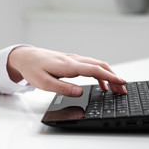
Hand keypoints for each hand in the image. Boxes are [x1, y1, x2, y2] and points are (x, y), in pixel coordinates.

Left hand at [7, 47, 126, 96]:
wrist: (25, 57)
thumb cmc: (32, 69)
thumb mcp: (43, 83)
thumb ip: (62, 88)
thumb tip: (79, 92)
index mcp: (68, 65)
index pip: (95, 70)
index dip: (110, 77)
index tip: (122, 83)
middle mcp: (73, 60)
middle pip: (100, 66)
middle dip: (114, 77)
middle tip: (123, 88)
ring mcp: (73, 59)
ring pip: (96, 65)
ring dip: (108, 75)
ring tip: (115, 88)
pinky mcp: (71, 61)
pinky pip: (90, 65)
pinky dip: (99, 73)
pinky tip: (100, 83)